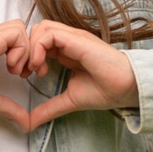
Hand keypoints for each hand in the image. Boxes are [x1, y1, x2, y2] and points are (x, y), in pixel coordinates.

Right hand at [0, 20, 34, 128]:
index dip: (24, 54)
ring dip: (26, 51)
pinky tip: (10, 67)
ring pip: (20, 28)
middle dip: (30, 50)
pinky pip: (17, 33)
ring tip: (14, 71)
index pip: (14, 39)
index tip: (22, 76)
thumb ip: (11, 108)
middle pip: (19, 29)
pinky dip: (21, 50)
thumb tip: (26, 125)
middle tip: (23, 73)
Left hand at [18, 20, 140, 129]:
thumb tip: (30, 123)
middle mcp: (69, 40)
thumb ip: (49, 108)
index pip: (40, 40)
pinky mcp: (77, 39)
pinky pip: (48, 33)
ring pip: (40, 27)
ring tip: (34, 69)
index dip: (29, 56)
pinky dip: (37, 48)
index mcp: (68, 50)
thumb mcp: (69, 100)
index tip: (29, 76)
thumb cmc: (105, 91)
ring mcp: (73, 37)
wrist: (127, 88)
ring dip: (30, 48)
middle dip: (25, 49)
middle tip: (27, 72)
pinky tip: (40, 66)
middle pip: (37, 30)